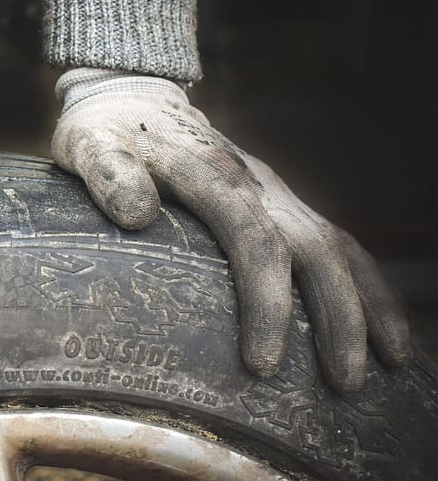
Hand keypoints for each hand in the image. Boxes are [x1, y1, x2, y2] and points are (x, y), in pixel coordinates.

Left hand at [51, 68, 410, 392]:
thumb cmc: (103, 131)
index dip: (264, 302)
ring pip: (338, 246)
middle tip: (342, 385)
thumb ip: (109, 173)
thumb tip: (137, 213)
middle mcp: (256, 182)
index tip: (262, 364)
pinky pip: (337, 242)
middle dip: (335, 317)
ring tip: (391, 365)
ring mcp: (275, 192)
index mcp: (210, 171)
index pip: (251, 239)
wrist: (133, 95)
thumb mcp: (90, 144)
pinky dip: (367, 283)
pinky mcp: (281, 202)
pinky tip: (383, 328)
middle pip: (312, 249)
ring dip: (367, 304)